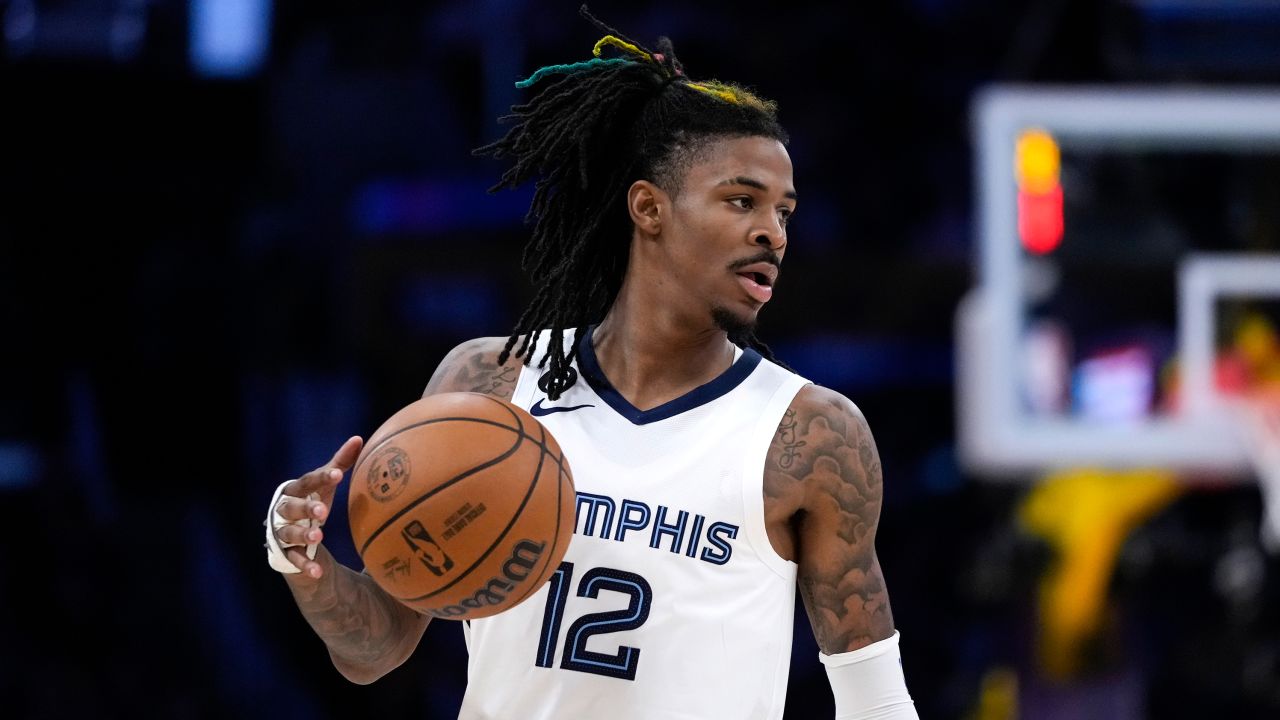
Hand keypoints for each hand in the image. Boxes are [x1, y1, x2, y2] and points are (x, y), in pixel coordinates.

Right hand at [273, 436, 363, 578]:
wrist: (291, 533)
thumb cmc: (312, 501)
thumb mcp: (325, 485)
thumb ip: (339, 463)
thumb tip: (358, 438)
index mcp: (294, 490)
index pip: (307, 481)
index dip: (321, 478)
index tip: (338, 474)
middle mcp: (283, 510)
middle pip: (291, 507)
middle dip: (306, 508)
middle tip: (324, 511)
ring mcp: (282, 532)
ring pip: (289, 533)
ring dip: (303, 535)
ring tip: (319, 536)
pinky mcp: (285, 553)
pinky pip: (293, 560)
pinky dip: (304, 565)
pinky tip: (318, 572)